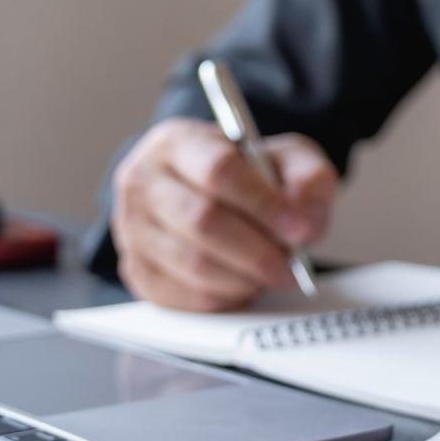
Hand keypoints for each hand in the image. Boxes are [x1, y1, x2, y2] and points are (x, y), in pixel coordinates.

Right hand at [110, 118, 335, 310]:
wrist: (205, 192)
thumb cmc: (244, 174)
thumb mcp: (285, 158)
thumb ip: (307, 178)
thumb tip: (304, 221)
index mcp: (178, 142)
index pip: (218, 171)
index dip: (264, 204)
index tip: (298, 229)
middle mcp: (143, 181)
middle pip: (202, 221)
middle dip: (258, 251)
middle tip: (291, 265)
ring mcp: (132, 228)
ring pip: (193, 265)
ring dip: (244, 278)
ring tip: (270, 274)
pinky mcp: (137, 270)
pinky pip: (183, 296)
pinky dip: (223, 298)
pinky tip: (243, 285)